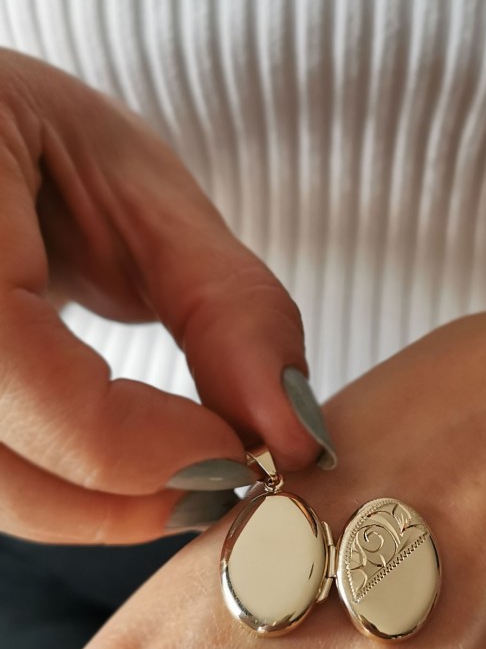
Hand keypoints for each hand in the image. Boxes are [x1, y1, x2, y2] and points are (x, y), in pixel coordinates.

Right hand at [0, 48, 326, 544]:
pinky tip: (120, 457)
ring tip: (177, 470)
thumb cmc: (47, 140)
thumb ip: (226, 307)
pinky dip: (63, 488)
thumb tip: (293, 434)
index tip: (237, 453)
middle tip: (216, 478)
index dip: (129, 441)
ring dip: (90, 508)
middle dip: (115, 498)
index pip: (11, 364)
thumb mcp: (146, 192)